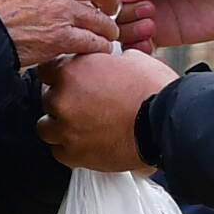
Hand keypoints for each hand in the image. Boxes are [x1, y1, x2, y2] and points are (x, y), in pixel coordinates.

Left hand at [37, 50, 175, 171]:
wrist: (166, 121)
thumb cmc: (153, 90)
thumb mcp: (130, 59)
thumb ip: (105, 62)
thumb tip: (106, 63)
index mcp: (71, 72)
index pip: (46, 70)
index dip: (60, 74)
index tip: (69, 80)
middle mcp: (62, 100)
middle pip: (47, 99)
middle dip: (64, 100)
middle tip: (85, 103)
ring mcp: (66, 129)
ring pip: (47, 127)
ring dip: (61, 125)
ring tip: (82, 125)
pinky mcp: (75, 155)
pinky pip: (59, 152)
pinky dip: (69, 147)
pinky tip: (85, 142)